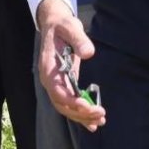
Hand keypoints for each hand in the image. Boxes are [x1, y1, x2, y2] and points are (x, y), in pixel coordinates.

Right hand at [37, 0, 105, 130]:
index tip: (86, 104)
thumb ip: (79, 39)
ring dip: (82, 116)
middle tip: (100, 114)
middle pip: (62, 104)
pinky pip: (71, 104)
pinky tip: (94, 124)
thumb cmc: (62, 25)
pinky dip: (82, 115)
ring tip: (100, 121)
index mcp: (48, 68)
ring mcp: (57, 84)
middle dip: (80, 112)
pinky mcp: (65, 84)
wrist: (56, 25)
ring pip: (67, 108)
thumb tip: (89, 53)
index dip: (70, 100)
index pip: (56, 90)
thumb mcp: (70, 26)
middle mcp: (50, 80)